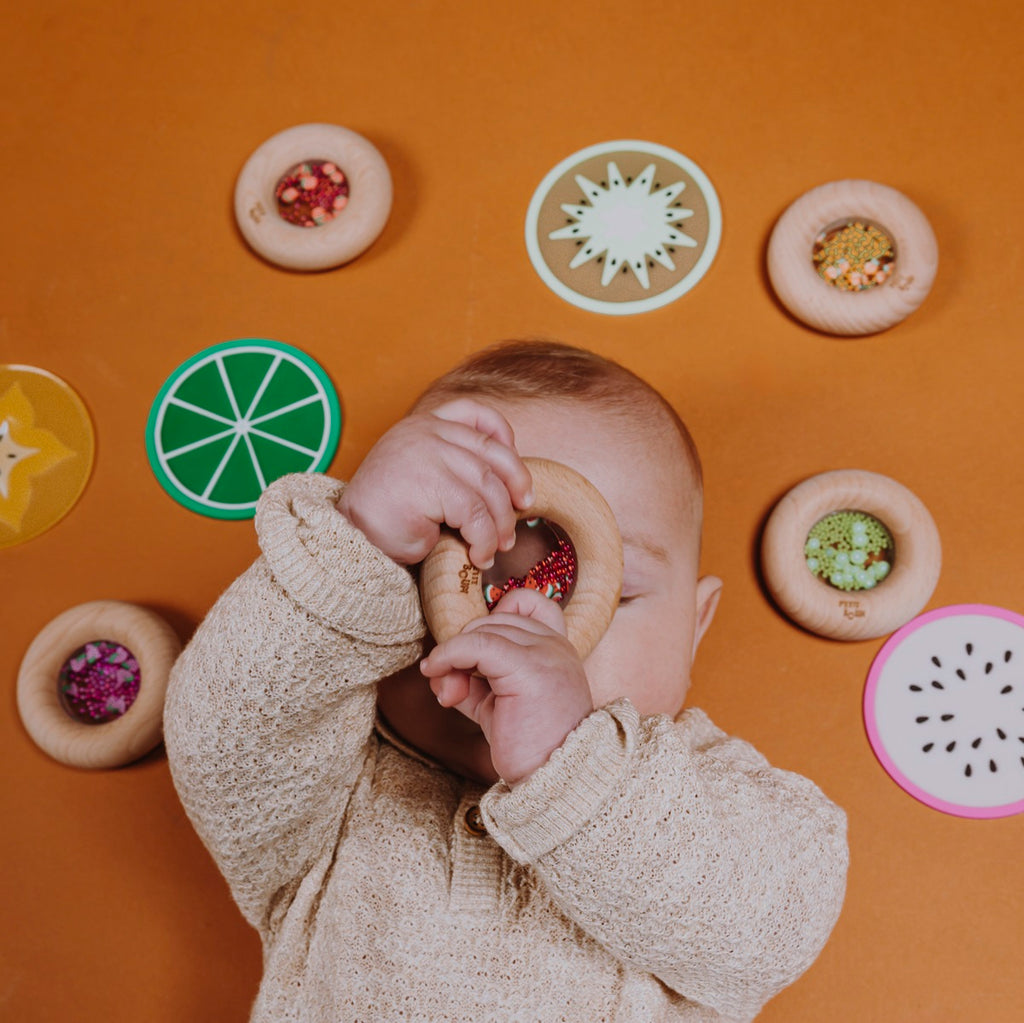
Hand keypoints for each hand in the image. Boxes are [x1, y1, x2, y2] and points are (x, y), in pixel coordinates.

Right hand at [336, 399, 533, 567]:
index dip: (505, 438)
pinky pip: (475, 513)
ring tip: (496, 546)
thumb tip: (511, 489)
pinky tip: (478, 555)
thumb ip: (455, 467)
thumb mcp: (424, 477)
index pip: (476, 414)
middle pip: (492, 453)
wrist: (350, 538)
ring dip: (500, 523)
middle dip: (515, 484)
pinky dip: (484, 539)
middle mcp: (426, 432)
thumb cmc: (388, 516)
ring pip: (488, 487)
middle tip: (522, 512)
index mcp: (424, 424)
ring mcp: (428, 453)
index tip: (514, 472)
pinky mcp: (430, 482)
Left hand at [419, 589, 593, 784]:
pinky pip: (476, 645)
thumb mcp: (496, 704)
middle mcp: (555, 645)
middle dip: (462, 646)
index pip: (525, 602)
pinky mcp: (529, 668)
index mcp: (556, 648)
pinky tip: (439, 678)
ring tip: (448, 693)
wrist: (556, 783)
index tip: (473, 654)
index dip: (492, 618)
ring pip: (482, 630)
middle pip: (493, 619)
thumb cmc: (529, 748)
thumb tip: (435, 667)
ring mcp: (546, 653)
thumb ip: (471, 679)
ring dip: (452, 657)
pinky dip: (448, 656)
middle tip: (449, 686)